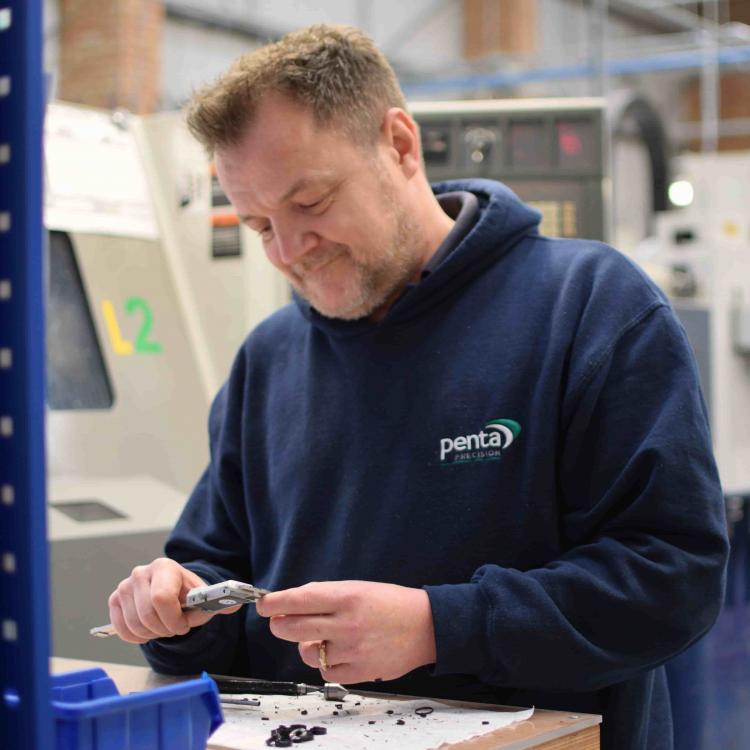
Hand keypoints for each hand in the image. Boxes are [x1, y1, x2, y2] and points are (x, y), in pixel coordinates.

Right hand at [107, 557, 241, 643]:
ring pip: (135, 625)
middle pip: (147, 614)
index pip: (161, 598)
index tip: (183, 625)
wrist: (171, 590)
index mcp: (165, 567)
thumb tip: (236, 605)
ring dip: (152, 634)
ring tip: (164, 626)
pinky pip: (122, 629)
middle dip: (165, 629)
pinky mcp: (114, 600)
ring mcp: (125, 586)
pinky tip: (149, 630)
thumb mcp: (203, 597)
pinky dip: (137, 637)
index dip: (173, 619)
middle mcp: (141, 573)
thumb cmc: (187, 594)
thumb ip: (218, 602)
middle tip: (175, 628)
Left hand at [255, 580, 436, 683]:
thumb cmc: (390, 603)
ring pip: (306, 652)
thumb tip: (290, 603)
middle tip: (280, 622)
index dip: (274, 603)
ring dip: (307, 644)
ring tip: (323, 637)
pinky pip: (325, 671)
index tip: (263, 605)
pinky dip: (326, 662)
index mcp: (346, 596)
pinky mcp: (358, 672)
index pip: (298, 600)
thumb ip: (325, 596)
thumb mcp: (358, 588)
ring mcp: (351, 650)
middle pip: (292, 628)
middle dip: (279, 624)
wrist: (426, 626)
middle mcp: (346, 623)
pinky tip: (339, 651)